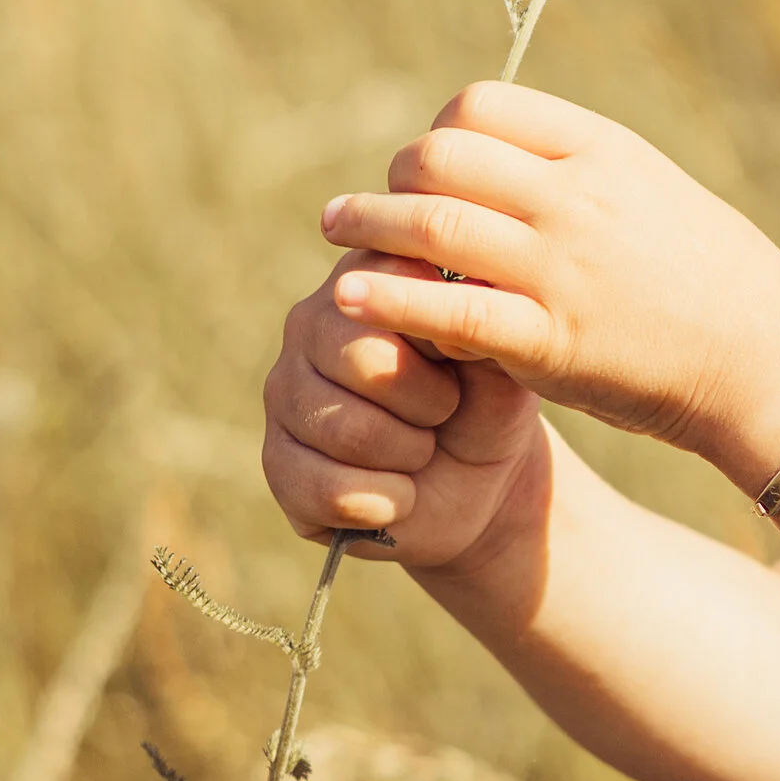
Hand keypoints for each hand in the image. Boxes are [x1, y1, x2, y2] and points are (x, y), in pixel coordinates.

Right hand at [262, 254, 549, 568]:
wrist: (478, 484)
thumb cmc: (487, 404)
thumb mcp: (502, 362)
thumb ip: (478, 328)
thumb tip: (443, 329)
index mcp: (367, 277)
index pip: (387, 288)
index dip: (438, 340)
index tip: (459, 361)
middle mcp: (311, 323)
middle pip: (365, 362)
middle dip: (429, 404)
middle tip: (443, 413)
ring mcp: (284, 392)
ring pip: (348, 431)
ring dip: (410, 456)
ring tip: (422, 448)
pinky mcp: (277, 461)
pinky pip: (327, 489)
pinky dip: (385, 502)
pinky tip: (399, 492)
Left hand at [314, 84, 779, 483]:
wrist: (767, 358)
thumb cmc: (711, 277)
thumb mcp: (649, 190)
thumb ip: (577, 172)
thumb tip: (502, 156)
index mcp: (602, 149)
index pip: (483, 105)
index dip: (438, 133)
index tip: (428, 168)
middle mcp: (578, 197)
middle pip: (442, 155)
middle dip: (394, 178)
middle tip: (368, 205)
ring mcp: (563, 267)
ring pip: (433, 222)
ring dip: (368, 226)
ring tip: (336, 237)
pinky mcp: (552, 340)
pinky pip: (447, 308)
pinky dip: (389, 297)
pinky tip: (351, 297)